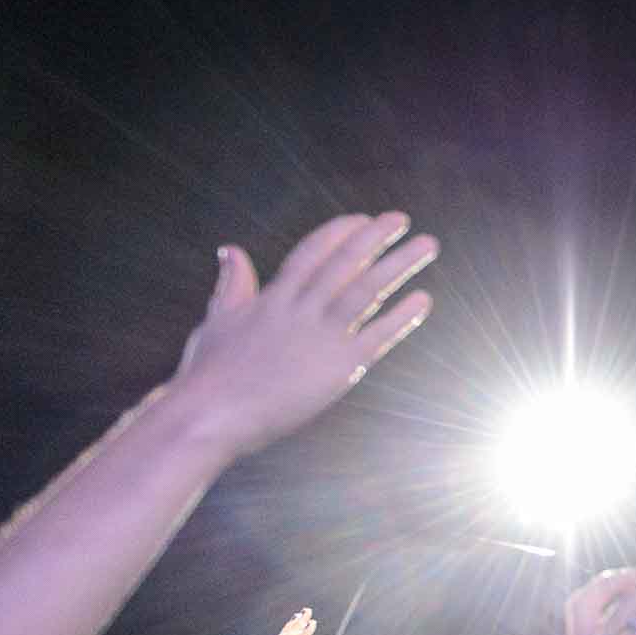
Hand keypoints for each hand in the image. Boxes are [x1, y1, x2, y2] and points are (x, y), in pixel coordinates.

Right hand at [168, 212, 436, 460]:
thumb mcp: (217, 319)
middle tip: (402, 219)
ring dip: (400, 265)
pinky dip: (402, 316)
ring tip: (427, 246)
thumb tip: (230, 249)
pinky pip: (378, 335)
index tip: (362, 218)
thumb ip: (233, 284)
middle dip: (376, 237)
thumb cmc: (208, 374)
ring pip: (368, 290)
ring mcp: (321, 336)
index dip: (339, 233)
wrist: (211, 415)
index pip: (312, 253)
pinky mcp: (338, 366)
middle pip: (346, 263)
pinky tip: (423, 299)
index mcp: (273, 297)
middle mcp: (300, 309)